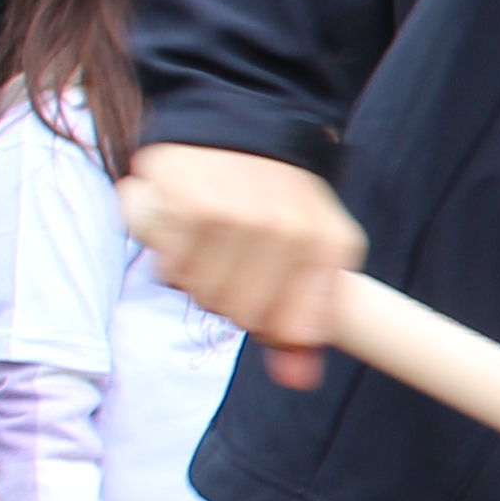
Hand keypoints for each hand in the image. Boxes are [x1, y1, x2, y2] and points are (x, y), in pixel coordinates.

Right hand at [120, 144, 364, 386]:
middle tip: (231, 263)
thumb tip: (296, 381)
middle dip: (230, 300)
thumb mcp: (312, 248)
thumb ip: (304, 318)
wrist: (238, 120)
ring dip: (197, 278)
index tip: (262, 308)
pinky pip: (172, 267)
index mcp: (328, 244)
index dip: (272, 329)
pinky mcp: (193, 206)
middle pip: (243, 317)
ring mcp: (241, 217)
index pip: (297, 329)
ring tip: (209, 243)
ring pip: (204, 295)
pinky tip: (186, 228)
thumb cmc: (276, 196)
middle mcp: (290, 232)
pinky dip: (171, 256)